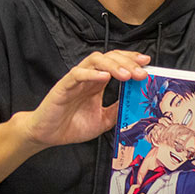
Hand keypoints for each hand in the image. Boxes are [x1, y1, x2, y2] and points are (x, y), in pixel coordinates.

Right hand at [24, 50, 149, 148]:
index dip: (131, 60)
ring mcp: (76, 80)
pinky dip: (92, 73)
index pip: (116, 62)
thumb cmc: (72, 126)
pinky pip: (77, 73)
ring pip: (95, 60)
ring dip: (113, 65)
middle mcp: (88, 77)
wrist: (48, 135)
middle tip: (141, 72)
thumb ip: (118, 110)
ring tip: (127, 75)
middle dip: (127, 62)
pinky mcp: (63, 86)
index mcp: (98, 83)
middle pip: (109, 58)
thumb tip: (136, 102)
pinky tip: (104, 77)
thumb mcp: (104, 120)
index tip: (146, 62)